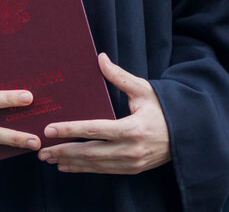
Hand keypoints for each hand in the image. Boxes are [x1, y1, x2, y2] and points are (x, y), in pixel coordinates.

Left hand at [38, 53, 168, 173]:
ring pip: (95, 165)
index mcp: (133, 128)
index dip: (70, 130)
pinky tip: (68, 166)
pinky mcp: (132, 169)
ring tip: (49, 158)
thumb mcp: (144, 90)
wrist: (187, 134)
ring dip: (70, 162)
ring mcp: (132, 162)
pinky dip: (84, 169)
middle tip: (41, 149)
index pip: (95, 130)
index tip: (50, 129)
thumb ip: (119, 76)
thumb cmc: (163, 108)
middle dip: (63, 151)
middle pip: (90, 152)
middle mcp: (131, 149)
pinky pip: (103, 171)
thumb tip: (100, 58)